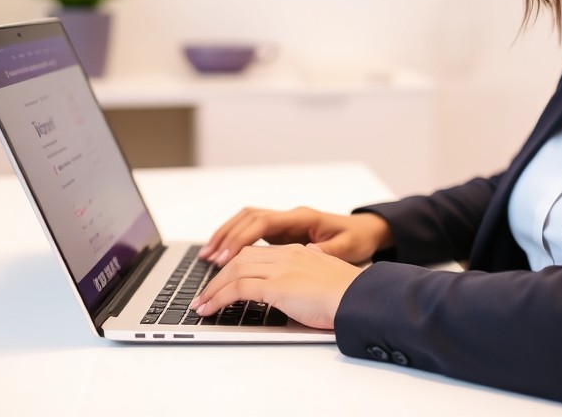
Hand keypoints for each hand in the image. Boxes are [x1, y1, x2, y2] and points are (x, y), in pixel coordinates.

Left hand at [189, 243, 360, 329]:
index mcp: (297, 252)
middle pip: (240, 258)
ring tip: (201, 305)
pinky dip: (218, 298)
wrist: (361, 299)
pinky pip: (237, 288)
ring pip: (234, 271)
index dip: (234, 265)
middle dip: (218, 277)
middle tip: (204, 295)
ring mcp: (281, 268)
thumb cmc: (348, 297)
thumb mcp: (322, 282)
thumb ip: (306, 281)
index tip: (222, 280)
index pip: (256, 253)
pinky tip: (209, 309)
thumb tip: (296, 293)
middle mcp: (286, 255)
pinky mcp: (276, 285)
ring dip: (212, 289)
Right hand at [197, 207, 392, 265]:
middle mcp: (290, 217)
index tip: (226, 258)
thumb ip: (327, 250)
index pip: (262, 223)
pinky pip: (252, 232)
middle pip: (248, 218)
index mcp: (302, 218)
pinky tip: (224, 256)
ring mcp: (285, 223)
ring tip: (207, 256)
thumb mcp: (347, 247)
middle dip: (225, 236)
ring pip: (246, 222)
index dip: (241, 239)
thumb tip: (309, 251)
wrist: (367, 231)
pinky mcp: (283, 233)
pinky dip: (236, 240)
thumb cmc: (357, 238)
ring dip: (226, 236)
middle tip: (207, 258)